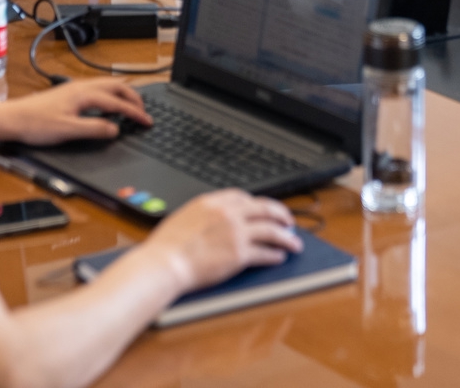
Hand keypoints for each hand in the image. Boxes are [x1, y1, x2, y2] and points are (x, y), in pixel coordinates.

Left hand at [0, 78, 151, 144]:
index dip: (135, 112)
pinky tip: (107, 107)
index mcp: (84, 94)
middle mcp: (81, 87)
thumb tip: (116, 129)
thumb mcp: (68, 131)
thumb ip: (94, 129)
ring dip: (122, 94)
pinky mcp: (68, 93)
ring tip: (131, 107)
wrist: (12, 119)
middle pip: (116, 86)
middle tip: (144, 112)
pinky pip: (98, 89)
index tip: (147, 121)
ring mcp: (74, 88)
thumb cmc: (36, 124)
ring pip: (107, 85)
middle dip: (133, 98)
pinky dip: (111, 96)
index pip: (117, 102)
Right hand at [139, 190, 300, 292]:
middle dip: (281, 214)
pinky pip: (265, 252)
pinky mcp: (240, 254)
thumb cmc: (167, 246)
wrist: (165, 263)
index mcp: (212, 202)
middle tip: (288, 221)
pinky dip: (275, 254)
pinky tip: (279, 257)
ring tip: (294, 242)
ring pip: (271, 230)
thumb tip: (213, 220)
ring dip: (286, 237)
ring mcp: (236, 233)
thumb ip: (204, 215)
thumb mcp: (184, 217)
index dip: (257, 204)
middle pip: (264, 209)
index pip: (243, 197)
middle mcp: (228, 214)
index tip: (263, 210)